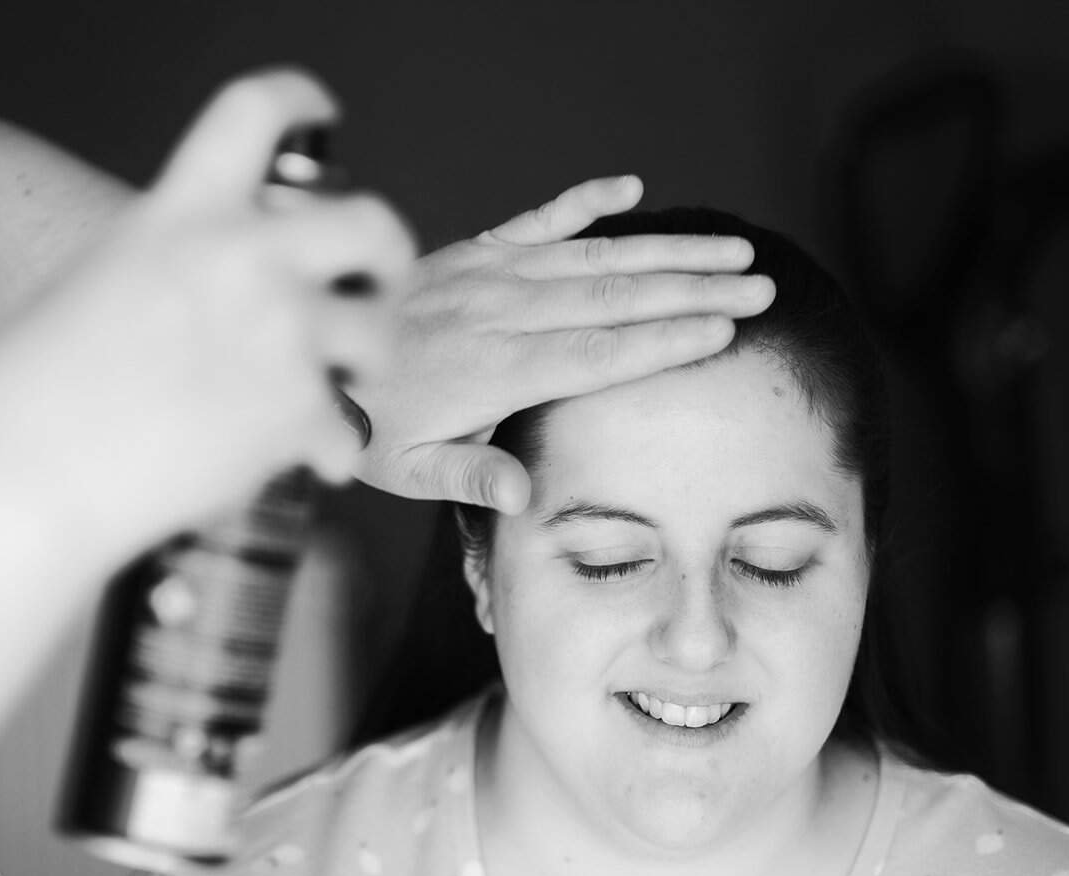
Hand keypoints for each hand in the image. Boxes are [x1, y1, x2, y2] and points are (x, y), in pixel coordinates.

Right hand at [0, 69, 415, 538]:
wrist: (27, 474)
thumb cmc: (31, 389)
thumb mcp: (95, 277)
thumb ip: (170, 256)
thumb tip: (211, 275)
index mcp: (182, 213)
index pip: (256, 111)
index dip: (298, 101)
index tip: (319, 113)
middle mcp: (244, 260)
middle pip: (371, 223)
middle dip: (386, 258)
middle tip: (374, 286)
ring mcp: (279, 336)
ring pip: (377, 336)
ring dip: (366, 364)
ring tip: (342, 386)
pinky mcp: (294, 414)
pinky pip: (347, 432)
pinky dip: (331, 453)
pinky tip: (308, 461)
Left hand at [349, 175, 775, 512]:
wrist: (307, 346)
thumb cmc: (362, 422)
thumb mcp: (405, 470)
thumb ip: (467, 477)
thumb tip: (523, 496)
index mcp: (491, 369)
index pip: (594, 353)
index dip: (662, 339)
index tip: (725, 328)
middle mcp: (498, 312)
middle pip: (611, 298)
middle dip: (692, 289)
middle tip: (761, 284)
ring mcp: (486, 274)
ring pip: (590, 256)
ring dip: (664, 249)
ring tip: (731, 247)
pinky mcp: (471, 251)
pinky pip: (535, 219)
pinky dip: (582, 200)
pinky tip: (629, 185)